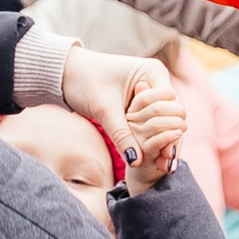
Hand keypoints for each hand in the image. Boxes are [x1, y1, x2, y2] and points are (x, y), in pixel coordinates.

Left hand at [59, 47, 184, 177]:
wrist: (66, 71)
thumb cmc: (84, 81)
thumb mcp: (104, 110)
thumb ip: (121, 134)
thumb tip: (135, 162)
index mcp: (153, 72)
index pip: (173, 105)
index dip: (171, 131)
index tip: (168, 155)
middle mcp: (156, 79)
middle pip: (173, 114)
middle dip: (171, 138)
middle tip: (168, 165)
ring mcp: (150, 89)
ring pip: (164, 119)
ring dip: (164, 140)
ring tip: (164, 167)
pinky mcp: (140, 100)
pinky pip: (151, 120)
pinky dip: (152, 136)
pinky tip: (154, 158)